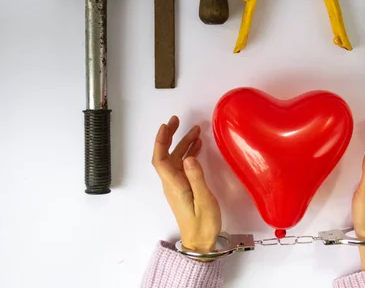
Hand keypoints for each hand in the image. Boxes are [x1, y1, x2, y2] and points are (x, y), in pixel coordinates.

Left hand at [152, 116, 221, 252]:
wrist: (201, 243)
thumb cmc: (203, 223)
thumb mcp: (204, 200)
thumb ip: (196, 178)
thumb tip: (188, 157)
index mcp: (174, 185)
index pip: (160, 159)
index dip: (161, 141)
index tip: (167, 125)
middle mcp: (172, 183)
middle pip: (165, 156)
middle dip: (170, 136)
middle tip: (177, 120)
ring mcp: (177, 185)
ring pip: (176, 159)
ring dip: (183, 144)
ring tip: (196, 130)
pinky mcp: (184, 188)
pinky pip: (183, 166)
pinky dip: (189, 153)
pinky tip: (198, 147)